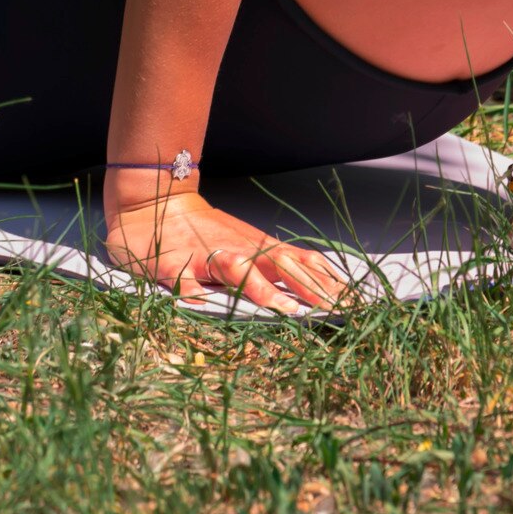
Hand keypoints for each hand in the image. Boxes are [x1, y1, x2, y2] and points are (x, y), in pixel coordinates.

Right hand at [103, 190, 352, 311]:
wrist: (156, 203)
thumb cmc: (207, 233)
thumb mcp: (247, 246)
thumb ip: (279, 265)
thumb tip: (323, 285)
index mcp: (258, 249)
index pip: (301, 264)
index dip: (328, 283)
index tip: (355, 304)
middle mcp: (239, 251)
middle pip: (279, 264)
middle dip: (308, 287)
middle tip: (333, 309)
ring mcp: (207, 257)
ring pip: (238, 269)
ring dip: (262, 289)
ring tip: (282, 310)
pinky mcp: (174, 266)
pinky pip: (184, 281)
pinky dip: (192, 294)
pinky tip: (199, 307)